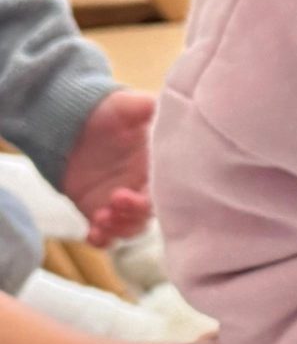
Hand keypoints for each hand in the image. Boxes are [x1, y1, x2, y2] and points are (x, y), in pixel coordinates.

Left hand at [60, 92, 154, 244]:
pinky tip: (93, 235)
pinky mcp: (99, 211)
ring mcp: (122, 202)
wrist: (71, 121)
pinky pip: (106, 235)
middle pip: (149, 213)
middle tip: (116, 201)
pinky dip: (102, 239)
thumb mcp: (132, 105)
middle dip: (134, 214)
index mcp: (158, 167)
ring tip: (101, 219)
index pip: (166, 191)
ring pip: (130, 227)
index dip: (152, 197)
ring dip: (119, 228)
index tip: (134, 192)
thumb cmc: (108, 111)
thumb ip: (154, 109)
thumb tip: (178, 109)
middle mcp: (144, 188)